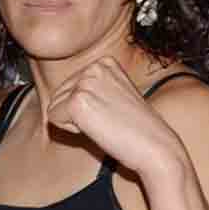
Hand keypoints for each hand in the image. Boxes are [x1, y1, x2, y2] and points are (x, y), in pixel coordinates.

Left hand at [46, 58, 184, 178]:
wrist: (155, 147)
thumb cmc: (136, 128)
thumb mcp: (113, 96)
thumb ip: (90, 88)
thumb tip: (59, 97)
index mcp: (104, 62)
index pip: (68, 86)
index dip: (86, 107)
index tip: (111, 112)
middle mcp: (94, 67)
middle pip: (58, 95)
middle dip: (76, 114)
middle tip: (107, 121)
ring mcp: (85, 82)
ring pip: (54, 107)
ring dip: (74, 122)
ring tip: (104, 123)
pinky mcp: (77, 102)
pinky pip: (53, 119)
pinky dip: (71, 131)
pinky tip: (97, 129)